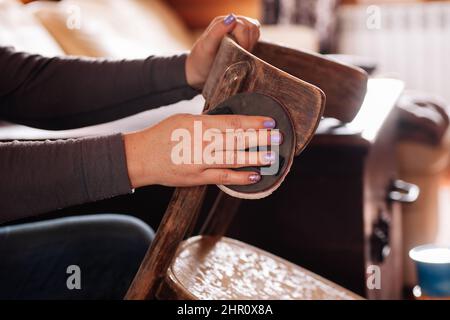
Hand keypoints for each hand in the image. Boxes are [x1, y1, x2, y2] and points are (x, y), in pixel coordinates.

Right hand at [123, 114, 281, 187]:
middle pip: (236, 140)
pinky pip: (222, 177)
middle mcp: (200, 143)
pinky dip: (240, 177)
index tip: (269, 121)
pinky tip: (254, 175)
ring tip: (272, 157)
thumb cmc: (162, 135)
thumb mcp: (184, 120)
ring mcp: (199, 162)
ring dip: (254, 158)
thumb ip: (207, 122)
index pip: (231, 122)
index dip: (252, 122)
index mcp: (198, 125)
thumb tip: (232, 123)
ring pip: (232, 159)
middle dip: (259, 139)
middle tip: (278, 137)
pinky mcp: (197, 178)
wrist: (141, 158)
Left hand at [185, 14, 260, 88]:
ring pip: (255, 30)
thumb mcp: (207, 46)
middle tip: (238, 54)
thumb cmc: (201, 60)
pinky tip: (243, 52)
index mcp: (222, 22)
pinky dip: (253, 44)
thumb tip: (232, 18)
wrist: (198, 72)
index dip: (244, 40)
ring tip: (240, 53)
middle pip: (252, 27)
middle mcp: (230, 24)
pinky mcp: (242, 39)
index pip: (244, 26)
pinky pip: (255, 36)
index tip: (237, 52)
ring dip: (251, 43)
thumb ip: (217, 31)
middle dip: (248, 42)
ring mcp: (237, 31)